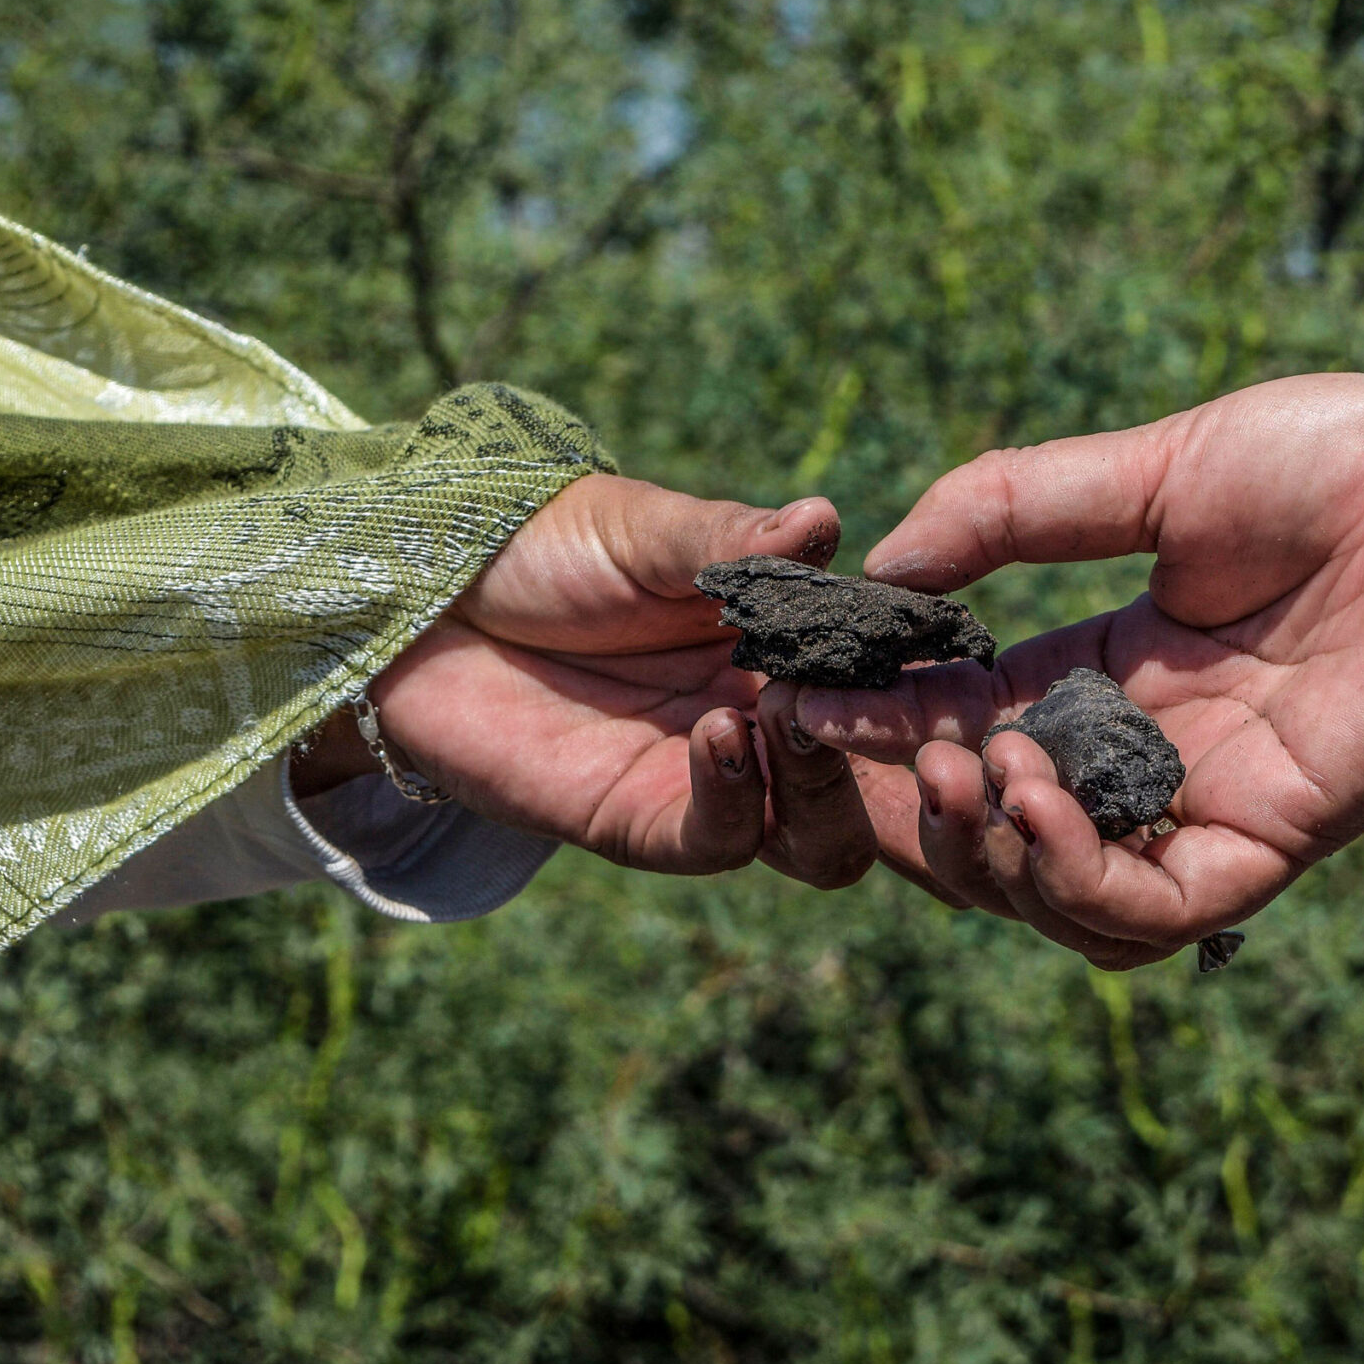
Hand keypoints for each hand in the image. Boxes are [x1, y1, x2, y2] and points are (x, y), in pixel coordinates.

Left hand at [298, 474, 877, 883]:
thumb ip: (733, 544)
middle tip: (899, 715)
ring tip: (796, 717)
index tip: (955, 661)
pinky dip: (737, 796)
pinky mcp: (635, 822)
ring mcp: (706, 783)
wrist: (408, 596)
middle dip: (909, 763)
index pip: (894, 690)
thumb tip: (827, 522)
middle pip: (884, 788)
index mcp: (790, 650)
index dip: (935, 689)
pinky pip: (719, 841)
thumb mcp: (643, 530)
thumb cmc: (532, 546)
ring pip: (822, 840)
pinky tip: (724, 730)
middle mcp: (766, 726)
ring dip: (829, 788)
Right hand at [784, 367, 1363, 963]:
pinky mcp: (1273, 840)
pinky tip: (1032, 797)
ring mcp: (1211, 805)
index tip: (806, 693)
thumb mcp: (1148, 473)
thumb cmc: (1340, 461)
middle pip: (999, 836)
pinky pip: (1150, 910)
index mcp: (1119, 672)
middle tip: (866, 747)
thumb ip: (1012, 512)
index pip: (970, 727)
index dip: (885, 723)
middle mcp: (1155, 755)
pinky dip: (1075, 876)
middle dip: (915, 807)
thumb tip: (883, 565)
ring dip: (985, 851)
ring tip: (957, 765)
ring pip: (1060, 898)